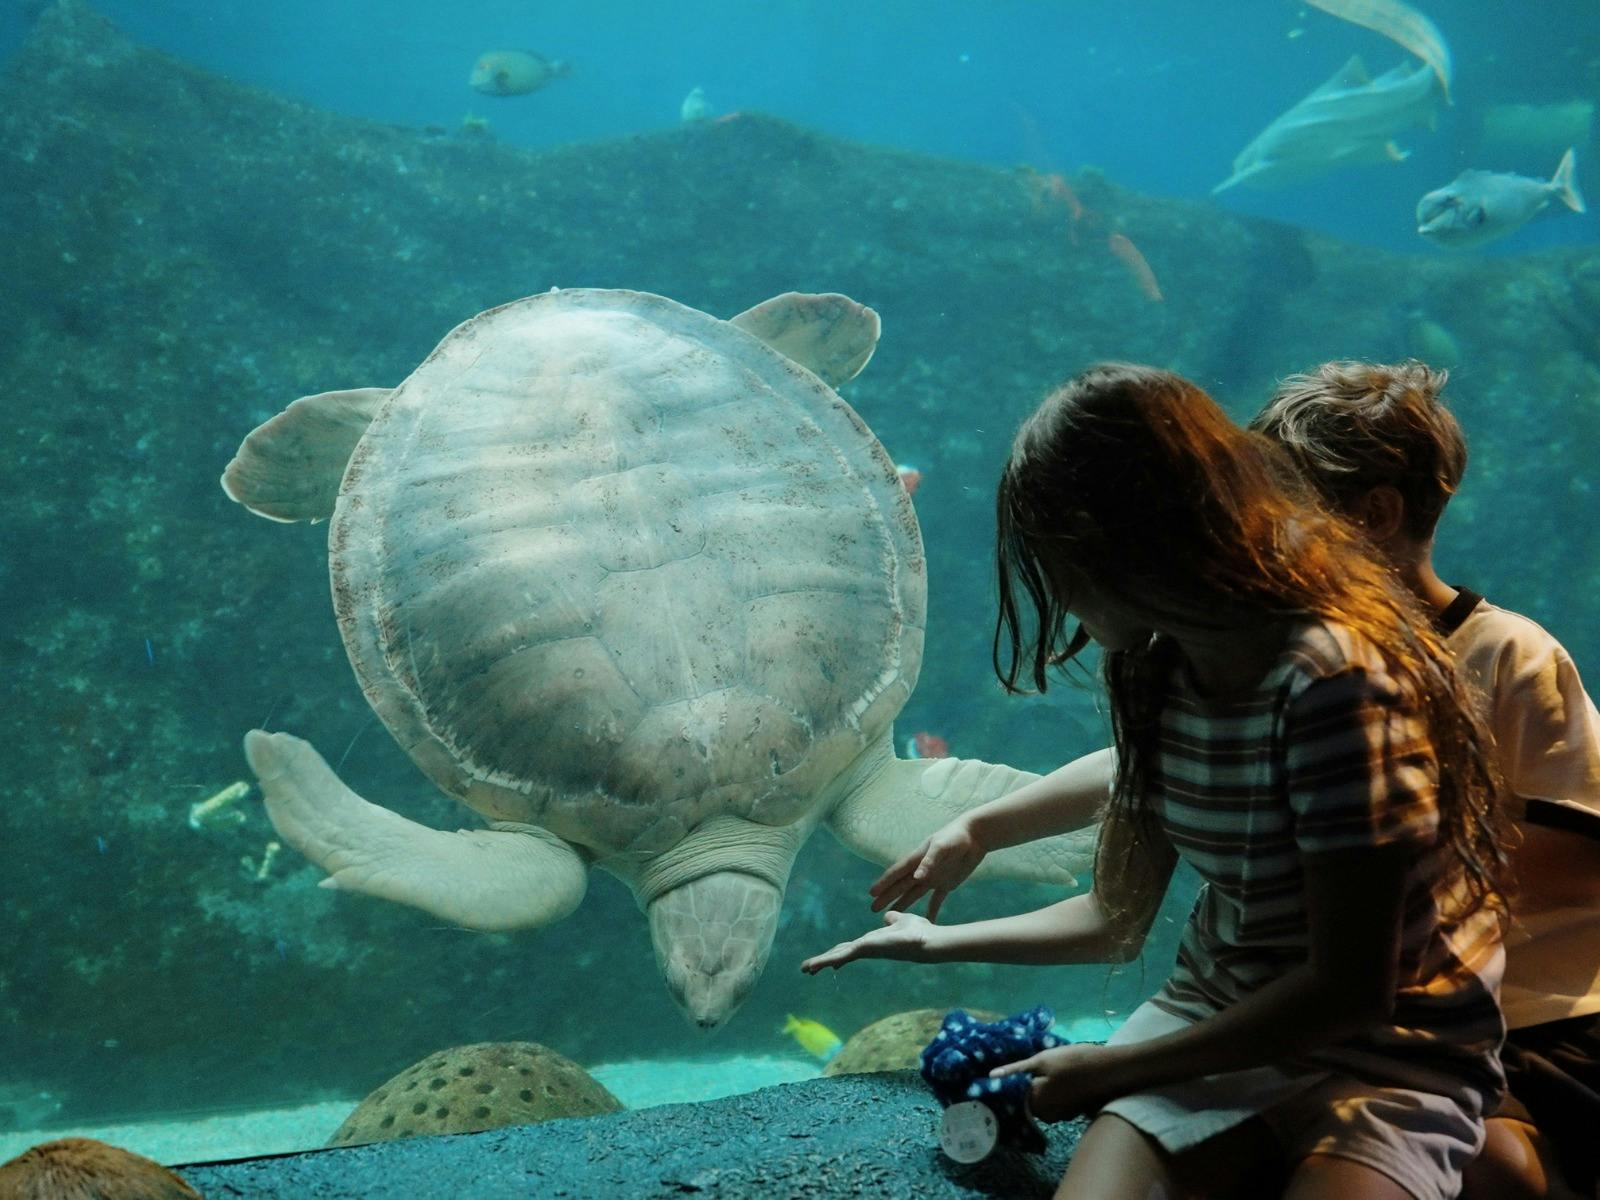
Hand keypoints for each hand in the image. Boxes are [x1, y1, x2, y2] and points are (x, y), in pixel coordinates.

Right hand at [800, 910, 936, 973]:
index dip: (839, 952)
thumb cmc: (917, 932)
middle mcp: (867, 948)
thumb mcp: (901, 920)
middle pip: (841, 954)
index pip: (851, 948)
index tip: (830, 960)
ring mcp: (864, 950)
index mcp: (872, 942)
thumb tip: (888, 917)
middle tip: (809, 969)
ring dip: (821, 962)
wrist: (926, 940)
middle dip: (825, 961)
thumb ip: (893, 919)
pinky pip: (841, 955)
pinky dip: (826, 960)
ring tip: (805, 968)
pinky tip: (815, 964)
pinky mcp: (863, 949)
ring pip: (837, 956)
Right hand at [868, 817, 985, 920]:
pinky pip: (936, 900)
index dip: (884, 883)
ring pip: (914, 894)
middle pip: (901, 886)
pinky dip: (932, 911)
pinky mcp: (947, 883)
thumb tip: (916, 878)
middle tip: (873, 909)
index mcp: (917, 859)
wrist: (975, 836)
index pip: (896, 873)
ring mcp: (933, 878)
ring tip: (892, 914)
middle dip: (887, 897)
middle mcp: (922, 870)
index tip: (872, 893)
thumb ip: (929, 862)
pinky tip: (928, 921)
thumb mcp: (942, 847)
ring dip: (903, 904)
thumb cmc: (955, 837)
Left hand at [989, 1042, 1126, 1123]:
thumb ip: (1016, 1070)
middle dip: (1022, 1087)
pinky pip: (1052, 1104)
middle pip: (1025, 1101)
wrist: (1108, 1069)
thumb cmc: (1073, 1061)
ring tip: (1039, 1071)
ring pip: (1039, 1102)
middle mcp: (1046, 1114)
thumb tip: (991, 1076)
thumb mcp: (1041, 1060)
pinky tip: (1055, 1079)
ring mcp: (1059, 1114)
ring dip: (1036, 1090)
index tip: (1000, 1075)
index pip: (1011, 1096)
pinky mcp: (1070, 1111)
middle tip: (1021, 1068)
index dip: (1006, 1085)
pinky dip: (1050, 1093)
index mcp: (1035, 1101)